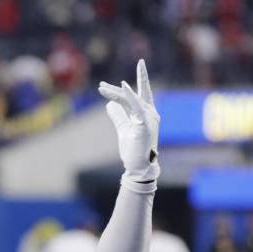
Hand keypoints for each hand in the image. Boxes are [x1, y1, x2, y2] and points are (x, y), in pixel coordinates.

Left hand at [98, 59, 159, 182]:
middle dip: (120, 87)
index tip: (104, 86)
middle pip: (134, 94)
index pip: (136, 95)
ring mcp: (149, 118)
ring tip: (102, 88)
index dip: (122, 89)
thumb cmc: (133, 149)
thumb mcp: (123, 129)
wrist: (139, 167)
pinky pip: (137, 107)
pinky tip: (123, 86)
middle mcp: (150, 113)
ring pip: (132, 99)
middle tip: (102, 83)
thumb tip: (110, 104)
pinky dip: (130, 96)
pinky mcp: (145, 125)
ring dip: (116, 92)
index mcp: (145, 113)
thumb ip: (118, 116)